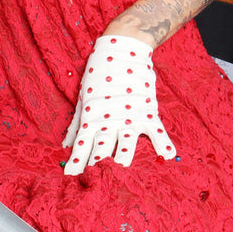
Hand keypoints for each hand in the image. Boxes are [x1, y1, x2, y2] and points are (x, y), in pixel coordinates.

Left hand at [63, 35, 175, 175]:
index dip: (77, 162)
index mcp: (92, 117)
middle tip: (95, 182)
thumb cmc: (100, 73)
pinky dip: (164, 142)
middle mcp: (109, 120)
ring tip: (121, 170)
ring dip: (123, 157)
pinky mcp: (147, 110)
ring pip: (126, 143)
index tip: (71, 179)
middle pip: (102, 148)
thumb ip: (76, 123)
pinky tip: (167, 155)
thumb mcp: (83, 97)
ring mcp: (129, 116)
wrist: (124, 49)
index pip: (82, 145)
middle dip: (98, 165)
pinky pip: (157, 130)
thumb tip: (65, 144)